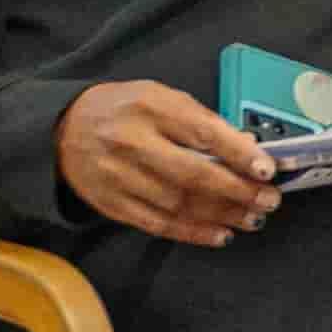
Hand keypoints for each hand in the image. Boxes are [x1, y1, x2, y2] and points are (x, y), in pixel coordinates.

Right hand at [57, 79, 275, 246]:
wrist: (62, 128)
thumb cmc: (122, 110)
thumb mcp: (160, 96)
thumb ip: (200, 120)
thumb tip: (246, 147)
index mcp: (150, 108)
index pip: (203, 133)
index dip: (240, 154)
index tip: (268, 169)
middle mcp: (132, 143)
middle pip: (194, 174)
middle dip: (239, 191)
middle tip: (269, 200)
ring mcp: (119, 176)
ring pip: (180, 204)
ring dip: (223, 215)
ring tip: (253, 218)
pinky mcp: (112, 203)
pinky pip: (159, 224)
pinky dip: (194, 232)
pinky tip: (221, 234)